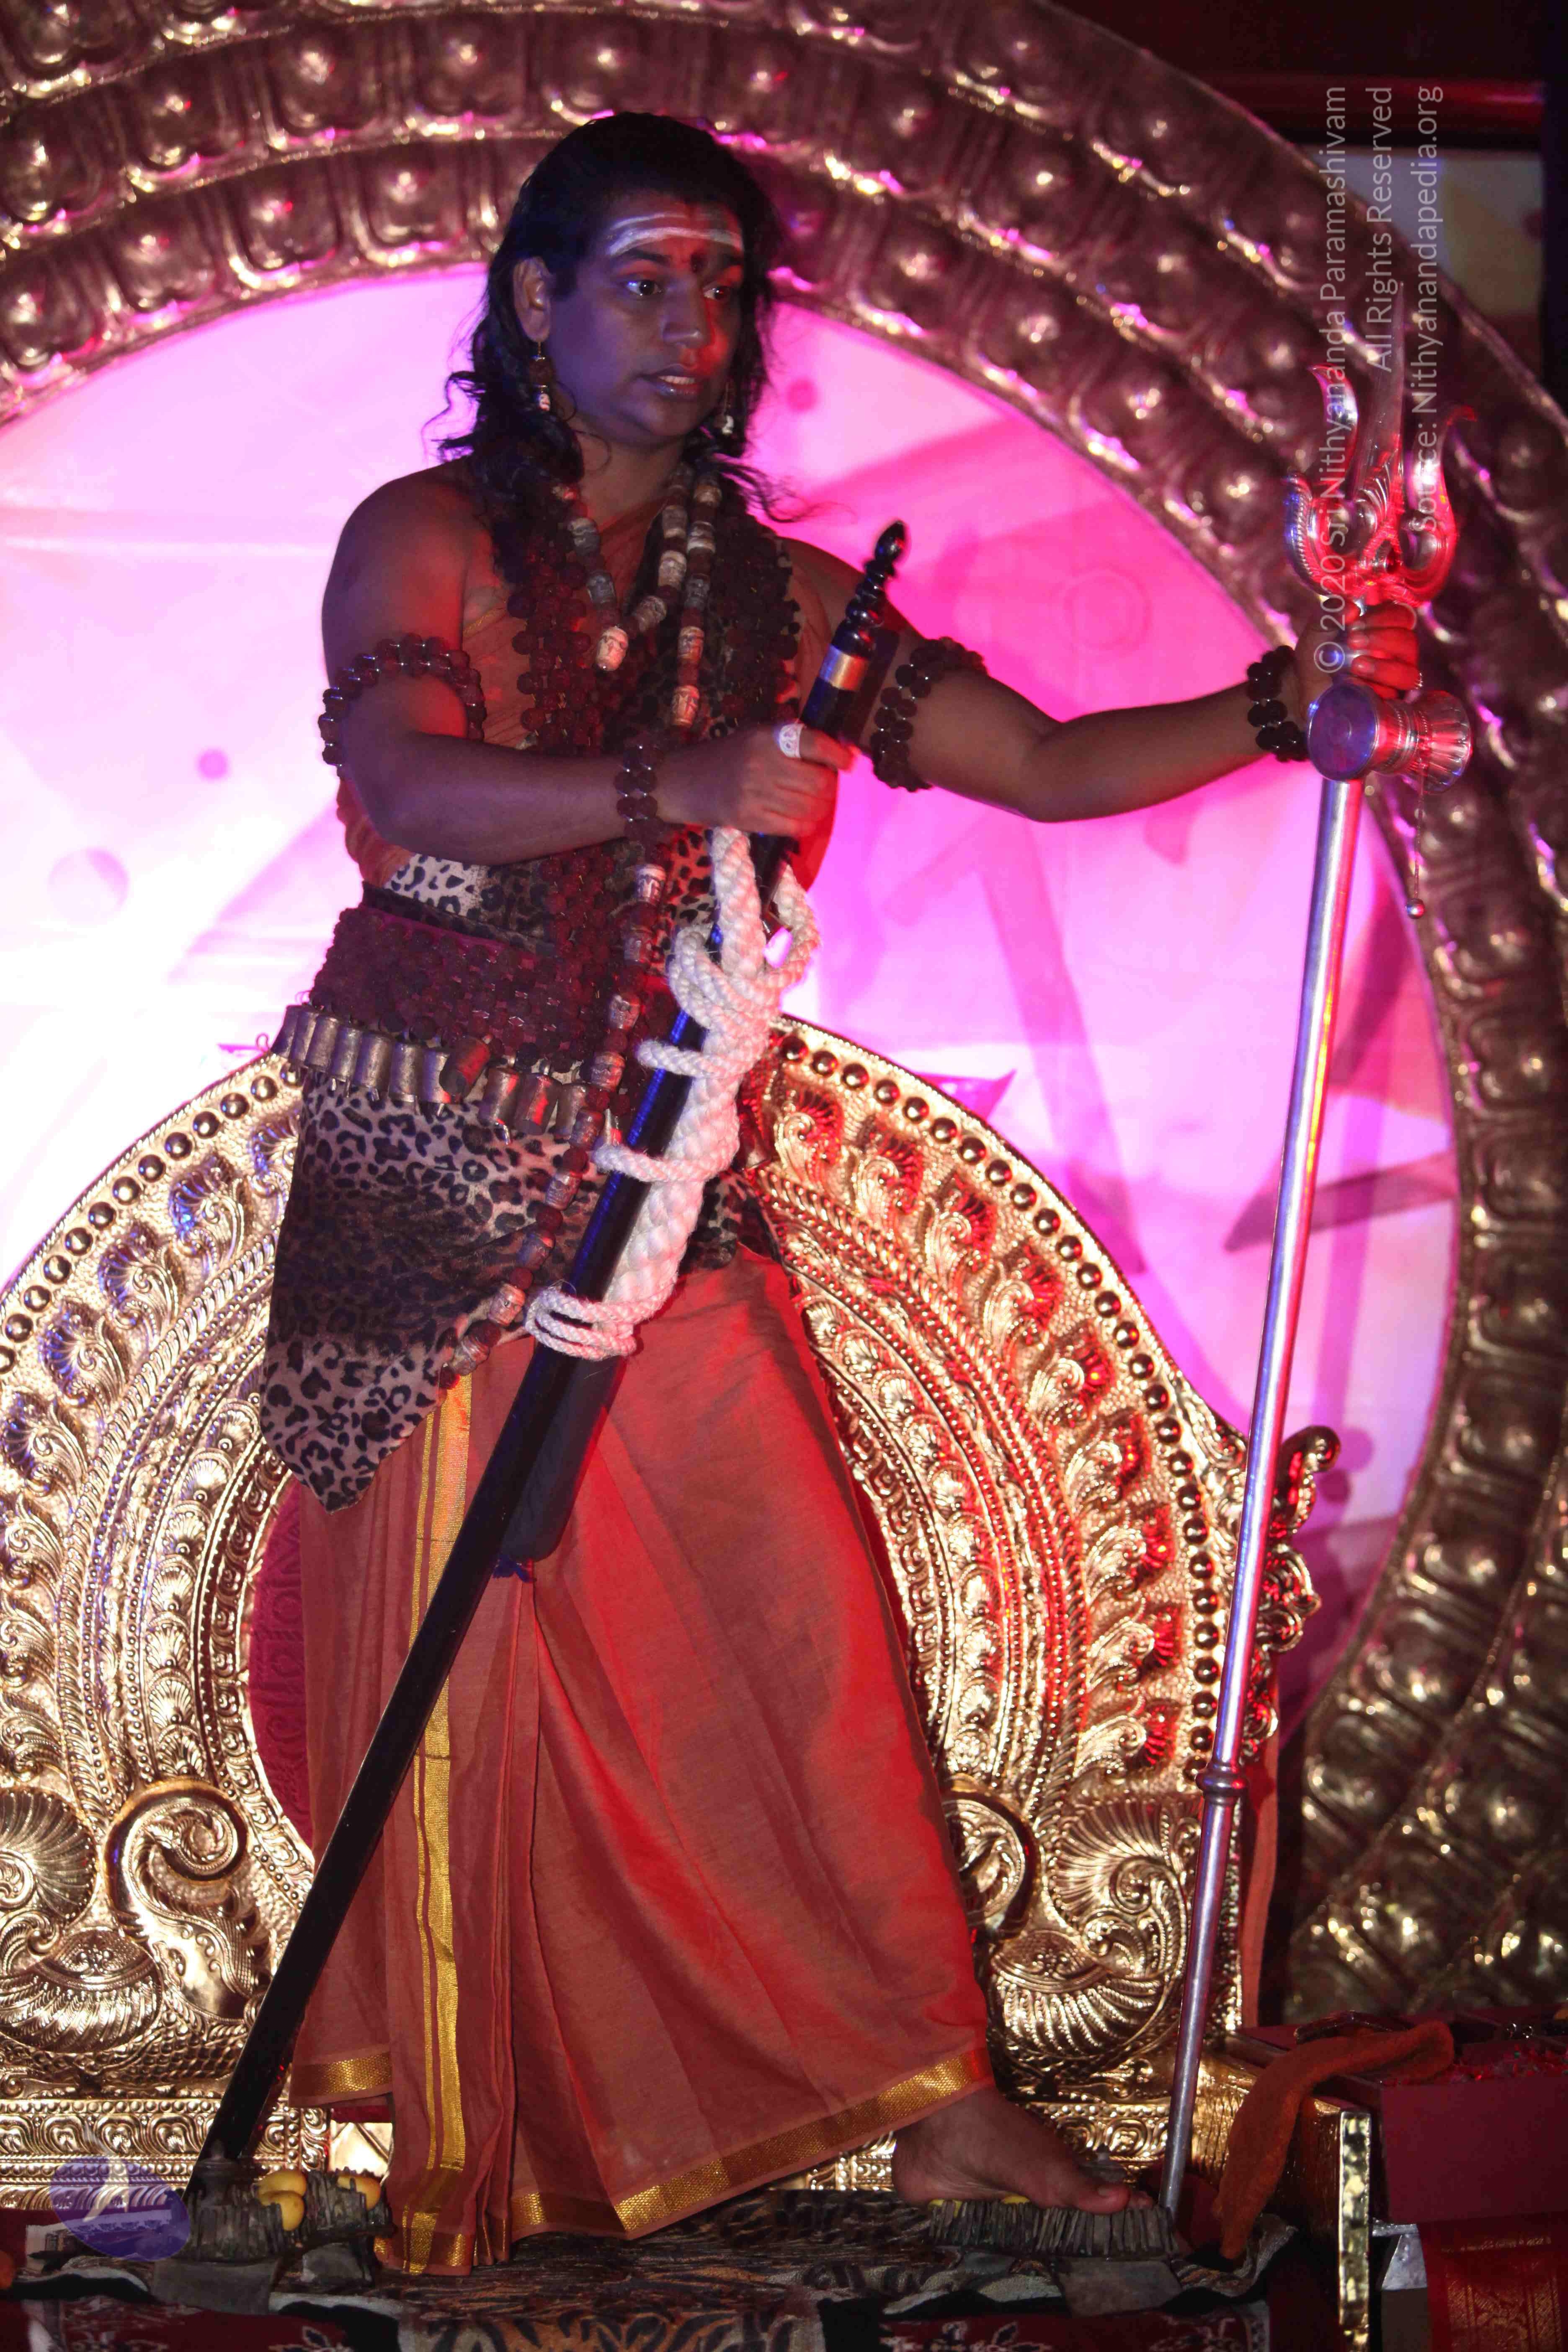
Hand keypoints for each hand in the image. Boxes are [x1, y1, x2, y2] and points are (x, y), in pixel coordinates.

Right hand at [658, 723, 851, 837]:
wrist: (685, 781)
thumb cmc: (728, 757)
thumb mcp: (755, 737)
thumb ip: (790, 742)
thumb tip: (835, 753)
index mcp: (767, 738)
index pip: (814, 743)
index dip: (837, 755)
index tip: (849, 762)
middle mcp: (762, 763)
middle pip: (817, 781)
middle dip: (828, 787)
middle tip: (825, 788)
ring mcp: (755, 793)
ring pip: (809, 807)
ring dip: (819, 809)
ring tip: (815, 806)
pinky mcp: (749, 818)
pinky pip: (792, 827)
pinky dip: (804, 826)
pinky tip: (802, 821)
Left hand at [1289, 599, 1419, 719]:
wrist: (1302, 691)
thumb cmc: (1317, 658)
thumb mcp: (1317, 632)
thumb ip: (1330, 613)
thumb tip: (1351, 608)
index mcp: (1384, 631)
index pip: (1402, 617)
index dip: (1385, 616)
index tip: (1355, 622)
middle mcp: (1395, 655)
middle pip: (1408, 642)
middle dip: (1383, 639)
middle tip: (1352, 641)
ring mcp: (1394, 682)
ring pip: (1409, 674)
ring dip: (1384, 668)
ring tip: (1356, 665)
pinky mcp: (1388, 705)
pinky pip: (1394, 700)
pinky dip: (1374, 692)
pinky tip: (1352, 686)